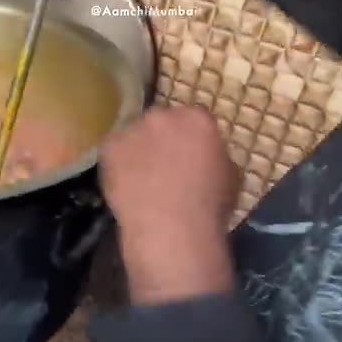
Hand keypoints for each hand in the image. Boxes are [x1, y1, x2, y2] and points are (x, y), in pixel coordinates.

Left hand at [99, 105, 239, 305]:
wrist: (170, 226)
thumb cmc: (209, 206)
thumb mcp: (231, 178)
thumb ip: (218, 157)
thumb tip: (210, 157)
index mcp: (197, 119)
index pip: (193, 118)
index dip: (191, 138)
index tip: (190, 154)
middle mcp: (164, 115)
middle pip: (161, 121)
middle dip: (163, 138)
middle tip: (164, 165)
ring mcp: (133, 128)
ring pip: (135, 135)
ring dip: (138, 149)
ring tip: (142, 178)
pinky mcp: (110, 145)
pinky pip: (113, 150)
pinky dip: (117, 163)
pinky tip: (125, 184)